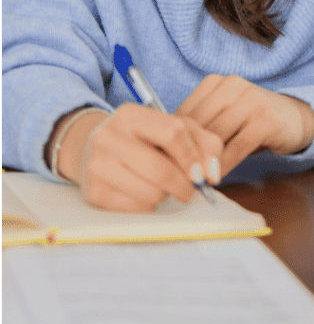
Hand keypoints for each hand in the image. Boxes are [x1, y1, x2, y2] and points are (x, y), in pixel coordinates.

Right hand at [50, 104, 222, 212]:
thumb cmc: (144, 139)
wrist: (91, 149)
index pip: (172, 133)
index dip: (192, 157)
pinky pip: (136, 208)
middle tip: (191, 190)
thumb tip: (212, 175)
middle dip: (184, 186)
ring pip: (151, 193)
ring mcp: (98, 165)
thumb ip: (203, 143)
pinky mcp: (95, 192)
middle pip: (162, 171)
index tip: (202, 173)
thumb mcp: (174, 128)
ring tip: (162, 186)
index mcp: (131, 115)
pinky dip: (149, 205)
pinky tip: (144, 193)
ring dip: (166, 195)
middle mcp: (109, 137)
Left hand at [176, 75, 313, 178]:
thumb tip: (167, 151)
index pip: (186, 112)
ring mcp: (252, 100)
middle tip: (177, 176)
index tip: (165, 161)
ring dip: (205, 161)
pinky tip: (216, 177)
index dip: (174, 140)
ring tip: (195, 180)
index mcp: (216, 82)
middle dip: (188, 153)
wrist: (294, 118)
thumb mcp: (224, 116)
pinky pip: (237, 146)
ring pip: (217, 136)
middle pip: (200, 125)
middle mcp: (233, 85)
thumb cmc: (251, 121)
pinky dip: (224, 164)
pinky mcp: (267, 118)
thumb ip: (201, 126)